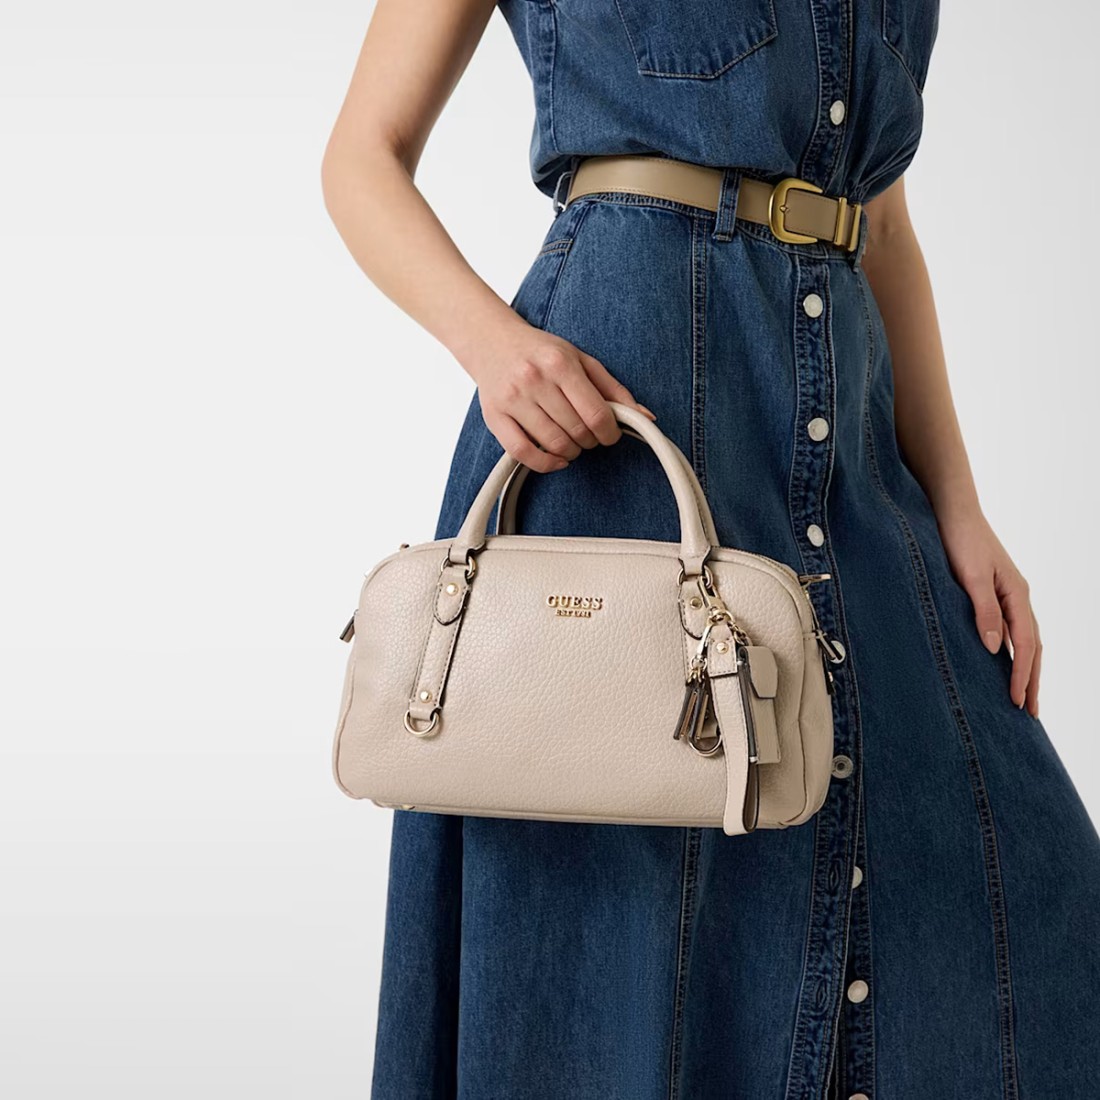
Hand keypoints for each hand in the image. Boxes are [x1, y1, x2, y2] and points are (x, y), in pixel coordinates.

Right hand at [459, 315, 655, 473]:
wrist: (492, 341)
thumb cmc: (541, 352)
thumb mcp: (582, 360)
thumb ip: (613, 389)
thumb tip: (646, 417)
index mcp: (559, 364)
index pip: (595, 413)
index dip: (609, 433)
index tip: (610, 435)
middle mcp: (534, 380)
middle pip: (576, 431)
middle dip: (590, 441)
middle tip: (590, 436)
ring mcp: (512, 399)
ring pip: (553, 444)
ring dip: (571, 453)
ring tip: (574, 444)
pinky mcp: (495, 417)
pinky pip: (523, 453)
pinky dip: (545, 464)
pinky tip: (556, 459)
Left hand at [937, 504, 1040, 716]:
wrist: (953, 511)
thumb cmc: (960, 539)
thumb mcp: (970, 576)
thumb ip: (983, 611)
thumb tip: (994, 650)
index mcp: (1017, 595)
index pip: (1026, 645)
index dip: (1022, 675)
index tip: (1018, 703)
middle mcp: (1017, 597)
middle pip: (1032, 646)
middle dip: (1032, 680)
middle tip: (1029, 712)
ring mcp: (1006, 594)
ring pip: (1023, 639)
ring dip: (1024, 667)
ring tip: (1021, 695)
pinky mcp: (991, 592)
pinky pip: (1008, 628)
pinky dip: (1010, 650)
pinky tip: (1000, 662)